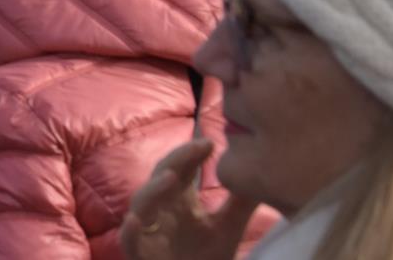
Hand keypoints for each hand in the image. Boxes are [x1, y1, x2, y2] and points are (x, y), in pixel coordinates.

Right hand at [119, 139, 256, 259]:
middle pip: (161, 175)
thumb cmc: (207, 258)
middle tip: (196, 148)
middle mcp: (160, 208)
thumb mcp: (228, 228)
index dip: (191, 153)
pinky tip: (135, 220)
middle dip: (176, 160)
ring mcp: (147, 230)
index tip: (211, 143)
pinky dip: (130, 231)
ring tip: (171, 177)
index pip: (181, 167)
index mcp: (178, 198)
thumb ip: (241, 203)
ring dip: (153, 189)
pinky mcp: (141, 253)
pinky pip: (129, 240)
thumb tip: (262, 172)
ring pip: (142, 203)